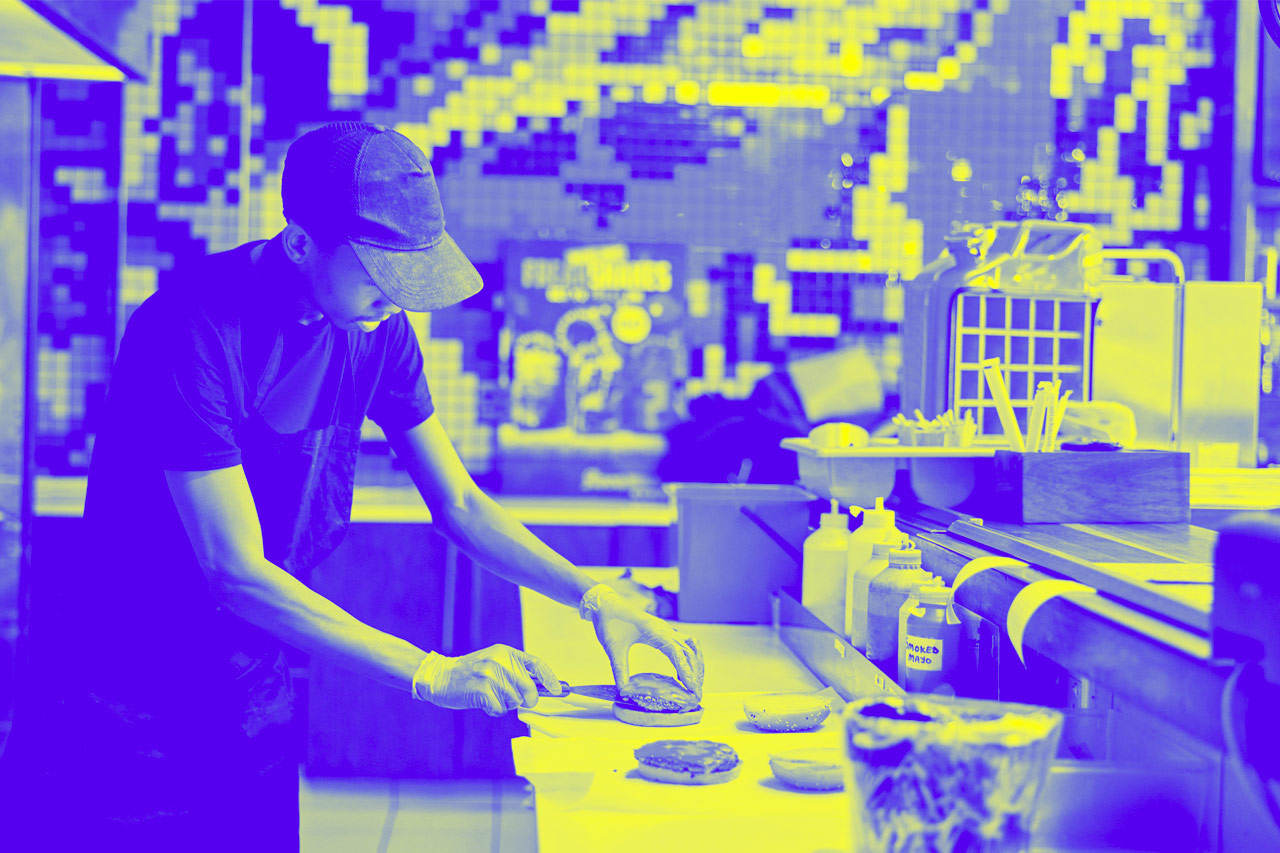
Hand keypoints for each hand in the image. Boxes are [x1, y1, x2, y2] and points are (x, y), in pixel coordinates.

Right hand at [411, 644, 561, 715]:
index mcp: (505, 652)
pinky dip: (493, 711)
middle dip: (525, 700)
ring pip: (514, 701)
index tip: (558, 691)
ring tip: (489, 696)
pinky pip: (500, 709)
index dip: (549, 678)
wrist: (440, 677)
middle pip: (529, 688)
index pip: (536, 664)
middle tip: (513, 701)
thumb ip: (515, 674)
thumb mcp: (494, 664)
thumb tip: (541, 690)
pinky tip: (482, 702)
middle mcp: (500, 660)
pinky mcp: (482, 688)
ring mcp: (490, 673)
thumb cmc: (470, 675)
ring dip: (504, 704)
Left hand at [579, 584, 703, 698]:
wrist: (605, 604)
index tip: (691, 687)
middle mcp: (664, 629)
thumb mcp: (612, 647)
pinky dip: (689, 656)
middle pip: (689, 650)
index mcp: (653, 630)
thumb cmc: (608, 622)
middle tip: (697, 692)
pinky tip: (683, 670)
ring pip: (690, 646)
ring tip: (695, 682)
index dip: (686, 670)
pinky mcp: (663, 631)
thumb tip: (623, 690)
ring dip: (695, 663)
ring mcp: (665, 629)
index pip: (677, 652)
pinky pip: (684, 643)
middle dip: (695, 671)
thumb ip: (619, 668)